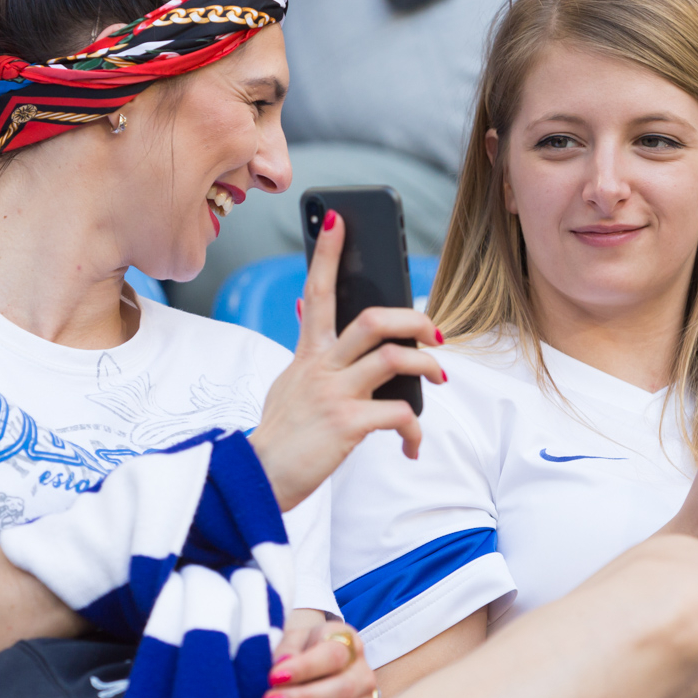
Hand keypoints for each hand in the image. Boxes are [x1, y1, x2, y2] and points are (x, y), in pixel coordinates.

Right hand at [249, 210, 446, 509]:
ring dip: (427, 365)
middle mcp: (320, 367)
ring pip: (394, 358)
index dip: (329, 253)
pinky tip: (411, 445)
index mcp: (307, 354)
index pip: (317, 291)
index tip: (339, 219)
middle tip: (433, 334)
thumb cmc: (281, 435)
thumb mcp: (288, 386)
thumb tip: (318, 324)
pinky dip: (415, 429)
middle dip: (413, 319)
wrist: (259, 478)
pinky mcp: (348, 424)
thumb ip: (308, 358)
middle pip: (373, 320)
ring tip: (438, 379)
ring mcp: (334, 393)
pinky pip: (400, 412)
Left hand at [263, 612, 376, 697]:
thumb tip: (281, 667)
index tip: (274, 677)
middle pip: (342, 688)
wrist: (314, 669)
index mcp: (347, 641)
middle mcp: (362, 670)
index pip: (332, 654)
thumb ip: (286, 650)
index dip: (304, 668)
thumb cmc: (300, 652)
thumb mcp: (291, 641)